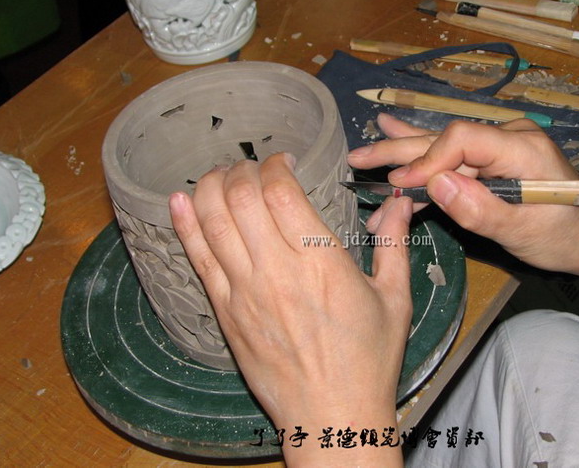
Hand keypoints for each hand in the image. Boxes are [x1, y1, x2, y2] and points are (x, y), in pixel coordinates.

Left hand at [169, 153, 410, 465]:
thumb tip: (400, 205)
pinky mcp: (225, 314)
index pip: (280, 192)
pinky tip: (178, 200)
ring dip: (210, 187)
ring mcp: (244, 292)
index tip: (283, 161)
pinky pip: (197, 259)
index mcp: (321, 262)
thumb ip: (394, 245)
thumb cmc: (368, 360)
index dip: (275, 165)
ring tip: (222, 176)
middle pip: (240, 197)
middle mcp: (276, 271)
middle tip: (252, 167)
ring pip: (212, 221)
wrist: (332, 418)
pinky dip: (184, 225)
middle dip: (241, 169)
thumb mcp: (395, 300)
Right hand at [348, 114, 578, 273]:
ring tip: (362, 155)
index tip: (400, 187)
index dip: (427, 161)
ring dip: (402, 157)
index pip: (462, 139)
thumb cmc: (567, 236)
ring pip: (442, 147)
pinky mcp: (492, 159)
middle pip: (445, 138)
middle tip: (358, 157)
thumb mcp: (526, 232)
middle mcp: (508, 138)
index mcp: (522, 148)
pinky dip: (422, 157)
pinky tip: (392, 129)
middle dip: (400, 150)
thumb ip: (481, 209)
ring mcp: (499, 146)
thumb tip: (434, 184)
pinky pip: (452, 156)